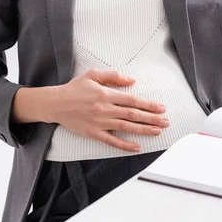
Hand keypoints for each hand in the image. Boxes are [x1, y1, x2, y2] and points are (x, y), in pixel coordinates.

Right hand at [50, 69, 169, 151]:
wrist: (55, 103)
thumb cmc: (75, 88)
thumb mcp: (93, 75)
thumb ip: (113, 76)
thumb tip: (132, 81)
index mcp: (106, 94)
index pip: (133, 100)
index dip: (148, 105)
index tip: (161, 108)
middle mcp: (105, 109)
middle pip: (133, 115)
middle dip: (151, 119)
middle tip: (166, 121)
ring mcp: (99, 122)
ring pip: (126, 128)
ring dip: (143, 130)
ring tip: (157, 131)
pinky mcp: (93, 133)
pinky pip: (111, 141)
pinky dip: (125, 145)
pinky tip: (137, 147)